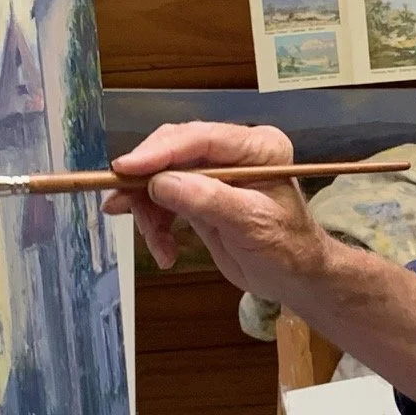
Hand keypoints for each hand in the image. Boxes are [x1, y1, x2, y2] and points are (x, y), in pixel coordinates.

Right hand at [103, 121, 335, 305]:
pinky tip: (163, 248)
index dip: (160, 151)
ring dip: (149, 211)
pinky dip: (155, 222)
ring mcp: (216, 172)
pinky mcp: (200, 192)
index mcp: (258, 147)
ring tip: (159, 244)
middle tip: (122, 205)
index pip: (201, 138)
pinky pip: (163, 198)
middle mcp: (235, 152)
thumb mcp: (251, 225)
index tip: (126, 168)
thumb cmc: (286, 249)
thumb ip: (208, 201)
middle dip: (146, 183)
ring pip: (161, 176)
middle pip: (174, 152)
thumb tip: (161, 182)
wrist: (294, 276)